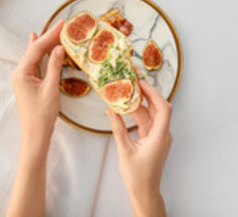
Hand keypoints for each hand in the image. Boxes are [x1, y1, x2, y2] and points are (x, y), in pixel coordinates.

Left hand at [6, 22, 66, 216]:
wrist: (35, 134)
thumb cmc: (42, 115)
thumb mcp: (51, 89)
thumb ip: (54, 67)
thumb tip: (60, 48)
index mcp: (22, 72)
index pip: (37, 48)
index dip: (50, 35)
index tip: (63, 24)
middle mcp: (19, 73)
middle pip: (35, 49)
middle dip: (49, 36)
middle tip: (63, 24)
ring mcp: (23, 78)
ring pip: (35, 55)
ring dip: (46, 43)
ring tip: (56, 30)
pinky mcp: (28, 83)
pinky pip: (35, 63)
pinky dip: (41, 52)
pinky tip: (37, 41)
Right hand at [107, 80, 171, 216]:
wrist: (144, 190)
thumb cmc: (137, 174)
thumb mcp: (124, 149)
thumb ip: (118, 128)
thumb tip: (111, 111)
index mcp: (160, 136)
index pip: (163, 108)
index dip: (153, 94)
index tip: (141, 83)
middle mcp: (163, 134)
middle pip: (159, 109)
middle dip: (147, 95)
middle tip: (134, 83)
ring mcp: (159, 137)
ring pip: (152, 115)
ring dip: (141, 105)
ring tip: (128, 93)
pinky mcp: (153, 140)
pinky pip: (148, 123)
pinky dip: (139, 115)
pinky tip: (128, 109)